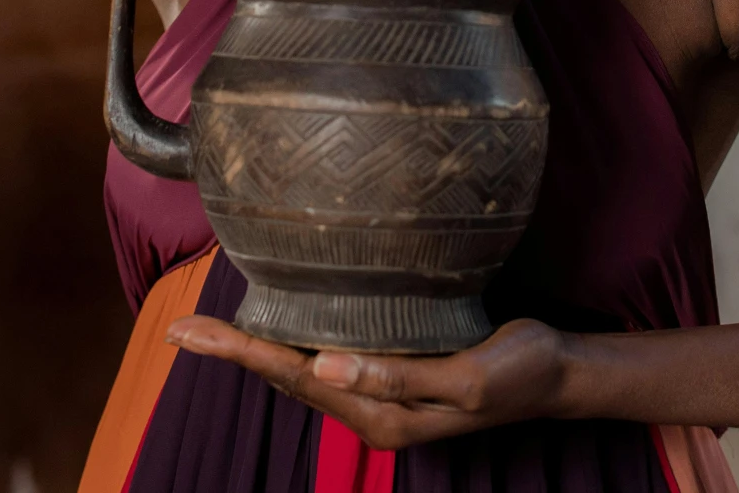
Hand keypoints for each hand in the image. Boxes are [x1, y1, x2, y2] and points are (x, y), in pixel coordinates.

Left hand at [166, 315, 574, 449]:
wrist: (557, 373)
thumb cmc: (521, 370)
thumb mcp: (468, 377)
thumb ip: (399, 376)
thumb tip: (327, 368)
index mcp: (382, 416)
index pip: (297, 379)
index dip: (241, 354)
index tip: (188, 335)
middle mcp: (372, 409)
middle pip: (288, 377)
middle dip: (234, 352)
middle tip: (180, 330)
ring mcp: (381, 394)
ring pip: (304, 369)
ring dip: (258, 347)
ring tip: (212, 330)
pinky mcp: (393, 373)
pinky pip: (330, 358)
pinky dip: (296, 340)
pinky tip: (283, 323)